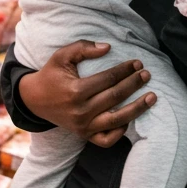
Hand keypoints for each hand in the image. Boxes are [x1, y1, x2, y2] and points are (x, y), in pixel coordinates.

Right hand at [18, 40, 155, 147]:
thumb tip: (108, 47)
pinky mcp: (84, 136)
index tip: (137, 63)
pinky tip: (131, 118)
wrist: (34, 100)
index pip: (108, 79)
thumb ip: (83, 48)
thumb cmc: (52, 75)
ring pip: (116, 120)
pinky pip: (106, 140)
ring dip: (137, 109)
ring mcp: (83, 126)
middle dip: (134, 84)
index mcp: (75, 91)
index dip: (125, 70)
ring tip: (152, 97)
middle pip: (115, 97)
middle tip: (147, 75)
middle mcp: (80, 111)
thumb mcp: (62, 56)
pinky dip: (120, 131)